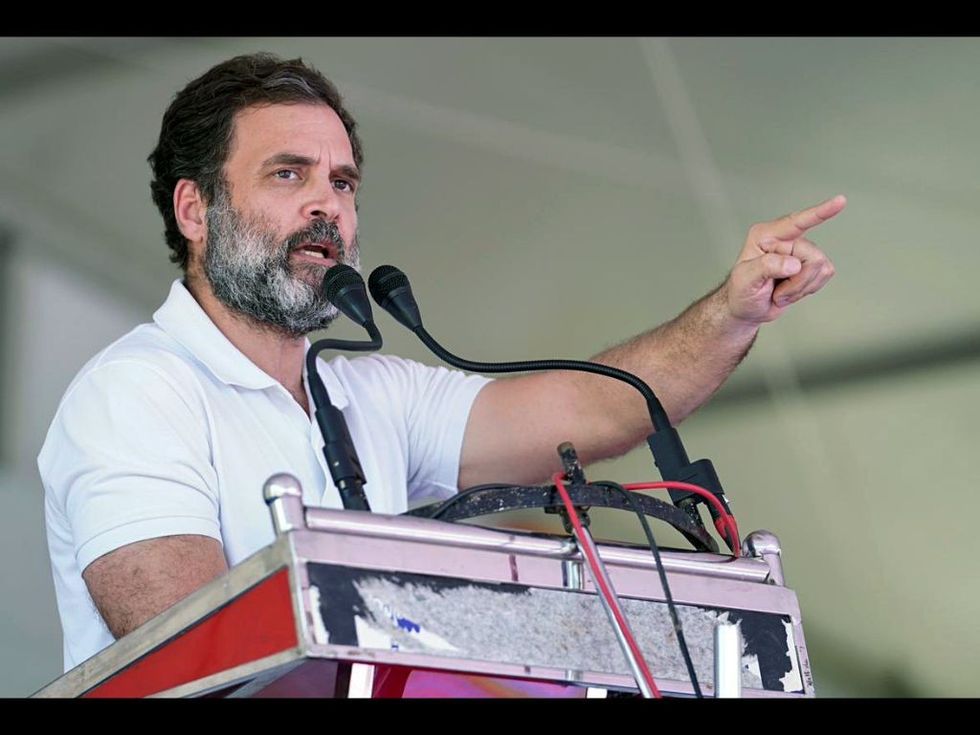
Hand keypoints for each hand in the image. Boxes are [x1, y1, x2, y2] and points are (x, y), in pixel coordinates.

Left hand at [724, 195, 845, 324]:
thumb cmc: (741, 291)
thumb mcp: (745, 279)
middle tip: (777, 293)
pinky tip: (790, 292)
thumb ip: (767, 267)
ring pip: (821, 267)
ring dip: (800, 288)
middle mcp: (785, 239)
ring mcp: (799, 252)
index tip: (840, 201)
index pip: (796, 222)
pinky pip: (824, 275)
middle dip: (797, 282)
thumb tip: (793, 263)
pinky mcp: (810, 265)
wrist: (747, 308)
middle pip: (812, 256)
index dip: (819, 213)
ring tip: (781, 292)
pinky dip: (807, 289)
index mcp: (766, 236)